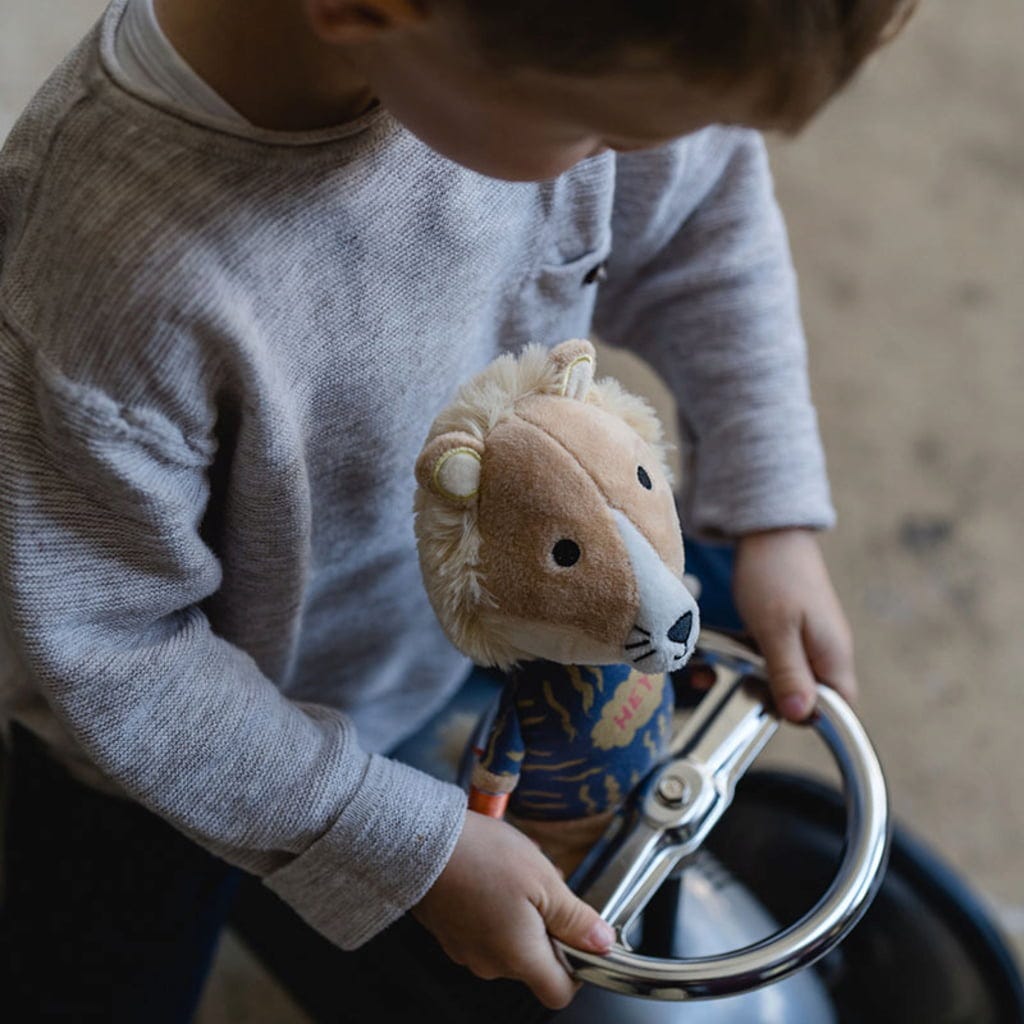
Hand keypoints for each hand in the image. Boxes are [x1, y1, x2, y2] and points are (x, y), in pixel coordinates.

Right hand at [411, 810, 614, 1008]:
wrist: (420, 842)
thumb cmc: (481, 857)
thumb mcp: (543, 880)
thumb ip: (576, 918)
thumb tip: (602, 943)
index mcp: (519, 957)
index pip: (560, 991)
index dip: (577, 967)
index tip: (578, 934)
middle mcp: (491, 964)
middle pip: (535, 962)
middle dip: (546, 924)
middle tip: (543, 884)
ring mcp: (466, 950)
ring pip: (509, 941)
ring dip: (520, 912)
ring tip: (515, 872)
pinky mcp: (449, 933)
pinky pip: (484, 929)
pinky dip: (494, 908)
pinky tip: (492, 874)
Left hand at [732, 528, 856, 721]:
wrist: (768, 531)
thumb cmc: (775, 574)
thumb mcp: (776, 629)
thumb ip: (789, 673)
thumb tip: (801, 715)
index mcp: (832, 656)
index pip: (836, 710)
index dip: (804, 717)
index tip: (768, 706)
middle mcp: (825, 652)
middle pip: (805, 698)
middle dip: (769, 699)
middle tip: (738, 684)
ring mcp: (806, 640)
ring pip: (782, 678)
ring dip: (750, 679)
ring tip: (717, 672)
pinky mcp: (787, 629)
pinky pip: (769, 658)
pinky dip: (745, 660)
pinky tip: (718, 658)